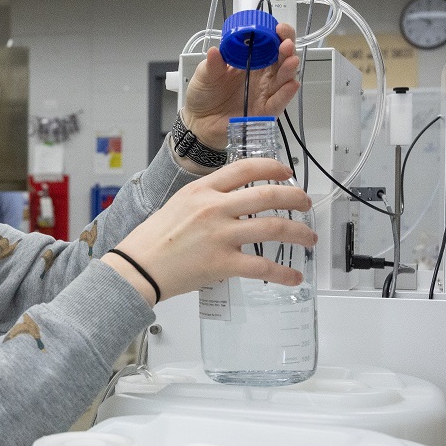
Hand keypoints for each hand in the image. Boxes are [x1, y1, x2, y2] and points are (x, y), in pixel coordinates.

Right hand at [102, 158, 316, 304]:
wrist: (138, 267)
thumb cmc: (152, 240)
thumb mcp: (178, 205)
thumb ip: (206, 199)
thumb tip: (233, 201)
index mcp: (202, 191)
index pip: (245, 168)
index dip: (272, 168)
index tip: (285, 173)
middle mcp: (214, 209)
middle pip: (268, 196)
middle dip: (295, 198)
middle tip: (305, 203)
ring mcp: (220, 235)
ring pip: (274, 227)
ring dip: (299, 232)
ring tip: (308, 237)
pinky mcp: (223, 263)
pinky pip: (263, 267)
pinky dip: (283, 273)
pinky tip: (293, 276)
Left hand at [181, 23, 299, 149]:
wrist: (199, 122)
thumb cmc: (204, 95)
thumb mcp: (204, 75)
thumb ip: (212, 64)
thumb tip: (215, 50)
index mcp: (249, 61)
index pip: (268, 44)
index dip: (276, 35)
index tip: (277, 29)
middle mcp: (261, 76)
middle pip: (281, 59)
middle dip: (287, 48)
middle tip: (285, 43)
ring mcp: (264, 93)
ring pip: (283, 79)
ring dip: (289, 69)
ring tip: (290, 60)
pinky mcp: (264, 111)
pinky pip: (278, 102)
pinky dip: (286, 94)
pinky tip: (291, 84)